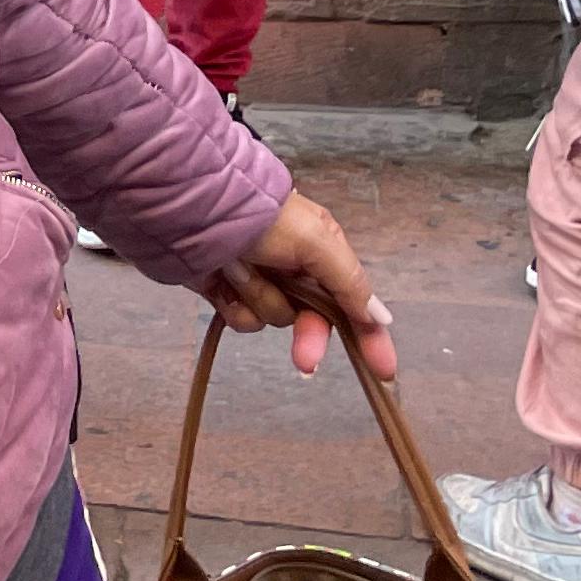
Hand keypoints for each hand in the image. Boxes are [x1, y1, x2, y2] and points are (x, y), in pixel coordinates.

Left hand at [201, 190, 395, 381]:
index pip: (355, 302)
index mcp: (323, 251)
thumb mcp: (316, 241)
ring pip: (275, 317)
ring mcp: (261, 282)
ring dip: (259, 297)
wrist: (195, 209)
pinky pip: (244, 319)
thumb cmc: (262, 218)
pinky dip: (234, 303)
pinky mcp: (229, 293)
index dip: (371, 336)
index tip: (385, 371)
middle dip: (308, 336)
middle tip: (305, 361)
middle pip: (314, 320)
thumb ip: (349, 282)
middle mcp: (295, 269)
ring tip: (240, 266)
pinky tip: (222, 280)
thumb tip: (380, 316)